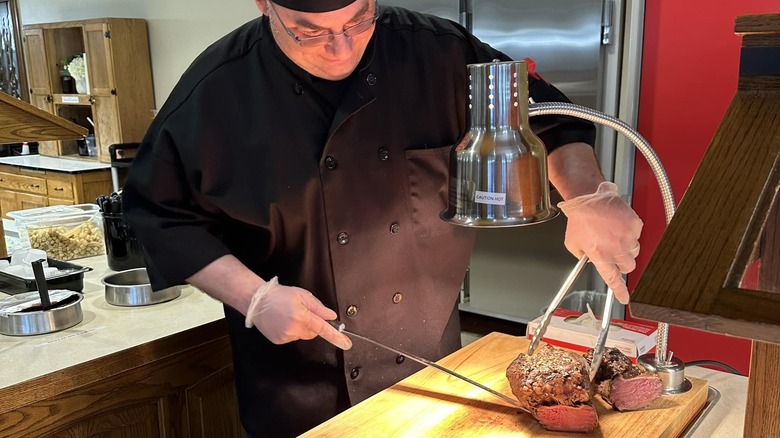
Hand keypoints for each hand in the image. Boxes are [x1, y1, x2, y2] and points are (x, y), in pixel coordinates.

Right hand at [244, 277, 351, 349]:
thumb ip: (318, 307)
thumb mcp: (302, 296)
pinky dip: (292, 331)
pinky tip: (283, 322)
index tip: (346, 343)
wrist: (258, 301)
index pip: (323, 328)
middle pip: (313, 333)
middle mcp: (293, 329)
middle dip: (312, 324)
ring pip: (303, 336)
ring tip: (290, 315)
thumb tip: (331, 317)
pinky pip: (293, 337)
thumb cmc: (280, 295)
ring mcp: (285, 336)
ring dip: (301, 328)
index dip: (335, 336)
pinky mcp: (279, 341)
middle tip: (302, 312)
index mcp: (301, 316)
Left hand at [557, 182, 642, 303]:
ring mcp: (627, 236)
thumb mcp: (572, 243)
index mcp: (599, 254)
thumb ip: (582, 256)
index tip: (624, 298)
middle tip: (613, 252)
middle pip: (628, 266)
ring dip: (626, 247)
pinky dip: (629, 232)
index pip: (613, 278)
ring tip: (612, 234)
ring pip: (634, 251)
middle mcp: (615, 247)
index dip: (620, 290)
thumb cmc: (579, 218)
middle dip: (621, 263)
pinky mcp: (635, 225)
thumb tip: (592, 261)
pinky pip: (637, 235)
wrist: (588, 197)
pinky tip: (617, 225)